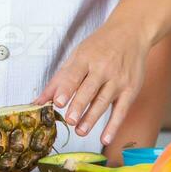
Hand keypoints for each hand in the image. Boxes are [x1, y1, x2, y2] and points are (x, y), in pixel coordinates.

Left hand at [35, 21, 147, 144]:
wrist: (131, 34)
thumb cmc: (99, 46)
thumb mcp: (77, 56)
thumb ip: (58, 80)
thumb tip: (38, 101)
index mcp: (86, 58)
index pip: (74, 75)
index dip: (66, 89)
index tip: (58, 102)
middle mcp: (103, 69)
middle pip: (89, 90)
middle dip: (79, 105)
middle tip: (69, 120)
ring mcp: (118, 80)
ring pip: (103, 102)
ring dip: (92, 118)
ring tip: (80, 131)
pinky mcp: (130, 90)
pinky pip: (121, 110)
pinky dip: (114, 125)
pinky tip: (105, 137)